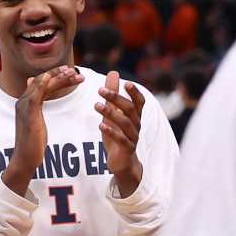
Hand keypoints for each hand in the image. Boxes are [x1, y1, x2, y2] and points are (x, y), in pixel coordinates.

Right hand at [3, 65, 79, 196]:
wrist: (25, 159)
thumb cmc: (33, 143)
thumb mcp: (36, 122)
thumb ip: (37, 106)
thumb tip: (35, 96)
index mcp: (26, 102)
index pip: (42, 83)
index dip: (56, 76)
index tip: (71, 72)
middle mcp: (23, 101)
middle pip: (42, 81)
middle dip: (59, 74)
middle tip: (75, 70)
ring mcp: (24, 106)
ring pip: (41, 85)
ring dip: (58, 77)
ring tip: (74, 74)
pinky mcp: (28, 113)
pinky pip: (36, 94)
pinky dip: (43, 84)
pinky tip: (53, 77)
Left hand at [96, 69, 144, 196]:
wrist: (122, 163)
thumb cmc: (118, 135)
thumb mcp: (114, 113)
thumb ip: (113, 95)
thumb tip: (113, 72)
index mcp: (135, 116)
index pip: (140, 101)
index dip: (135, 92)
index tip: (125, 82)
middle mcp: (136, 125)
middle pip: (130, 109)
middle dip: (116, 98)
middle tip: (100, 90)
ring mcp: (133, 137)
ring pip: (125, 123)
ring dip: (110, 113)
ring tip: (96, 105)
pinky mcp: (127, 149)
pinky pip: (121, 139)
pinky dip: (111, 131)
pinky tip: (100, 125)